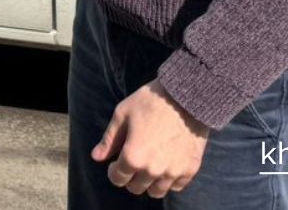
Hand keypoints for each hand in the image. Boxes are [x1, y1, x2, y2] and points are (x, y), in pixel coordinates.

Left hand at [92, 80, 209, 198]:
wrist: (186, 96)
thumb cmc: (150, 102)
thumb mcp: (122, 114)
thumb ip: (109, 139)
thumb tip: (96, 157)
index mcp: (132, 157)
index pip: (118, 179)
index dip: (114, 170)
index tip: (117, 161)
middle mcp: (152, 170)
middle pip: (136, 187)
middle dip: (131, 176)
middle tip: (134, 160)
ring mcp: (173, 172)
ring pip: (156, 192)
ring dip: (150, 182)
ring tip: (150, 164)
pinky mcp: (190, 169)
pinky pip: (177, 186)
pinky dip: (170, 180)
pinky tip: (167, 164)